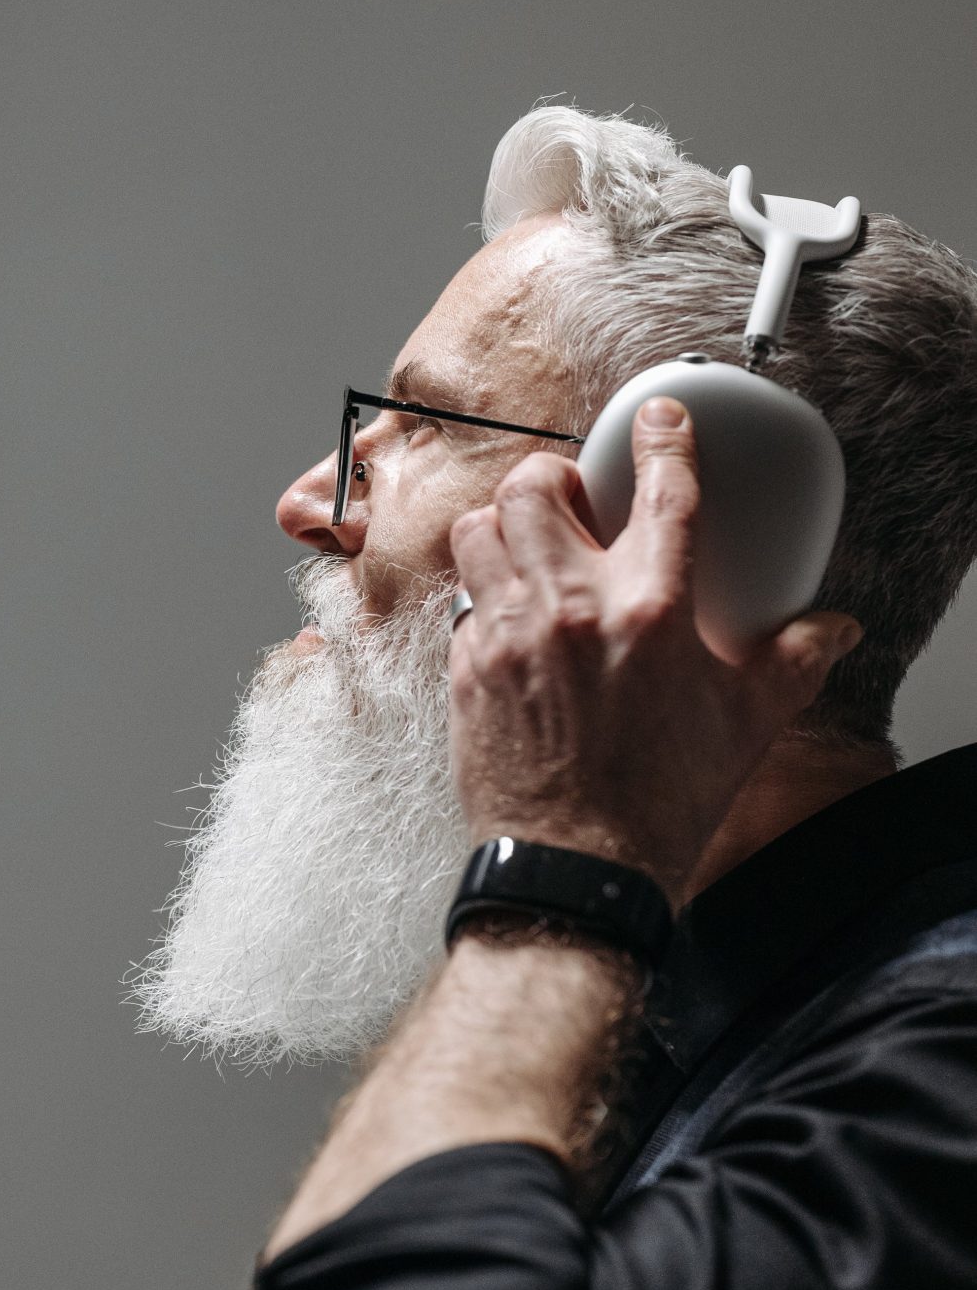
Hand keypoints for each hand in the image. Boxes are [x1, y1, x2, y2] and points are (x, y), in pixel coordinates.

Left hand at [446, 397, 861, 905]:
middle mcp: (570, 607)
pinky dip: (481, 594)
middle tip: (575, 506)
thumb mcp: (746, 725)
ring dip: (505, 526)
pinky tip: (508, 618)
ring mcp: (508, 634)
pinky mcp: (465, 668)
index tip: (657, 423)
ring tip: (530, 550)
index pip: (662, 490)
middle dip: (556, 480)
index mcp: (651, 609)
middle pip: (539, 486)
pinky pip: (459, 598)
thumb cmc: (658, 801)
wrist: (578, 866)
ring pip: (479, 528)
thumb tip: (830, 631)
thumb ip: (790, 662)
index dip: (662, 440)